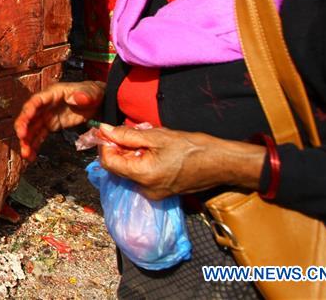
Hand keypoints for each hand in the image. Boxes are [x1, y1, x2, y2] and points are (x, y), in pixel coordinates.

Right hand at [14, 81, 104, 159]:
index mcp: (53, 93)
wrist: (97, 102)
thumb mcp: (91, 92)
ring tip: (26, 154)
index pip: (37, 101)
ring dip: (27, 141)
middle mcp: (46, 105)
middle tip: (21, 139)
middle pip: (30, 115)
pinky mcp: (51, 125)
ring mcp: (47, 116)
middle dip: (23, 127)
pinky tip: (31, 156)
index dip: (28, 111)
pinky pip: (39, 135)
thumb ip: (84, 95)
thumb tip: (76, 98)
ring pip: (32, 128)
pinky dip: (34, 145)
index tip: (24, 122)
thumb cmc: (93, 93)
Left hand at [97, 125, 265, 199]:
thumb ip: (127, 135)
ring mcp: (153, 194)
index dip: (104, 145)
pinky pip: (141, 177)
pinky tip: (150, 150)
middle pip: (117, 169)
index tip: (107, 131)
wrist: (221, 163)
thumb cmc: (192, 147)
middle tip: (125, 132)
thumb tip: (104, 129)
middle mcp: (145, 189)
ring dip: (129, 155)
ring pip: (129, 172)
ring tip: (142, 140)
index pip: (109, 163)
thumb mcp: (157, 136)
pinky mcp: (161, 193)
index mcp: (143, 176)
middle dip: (116, 149)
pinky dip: (139, 163)